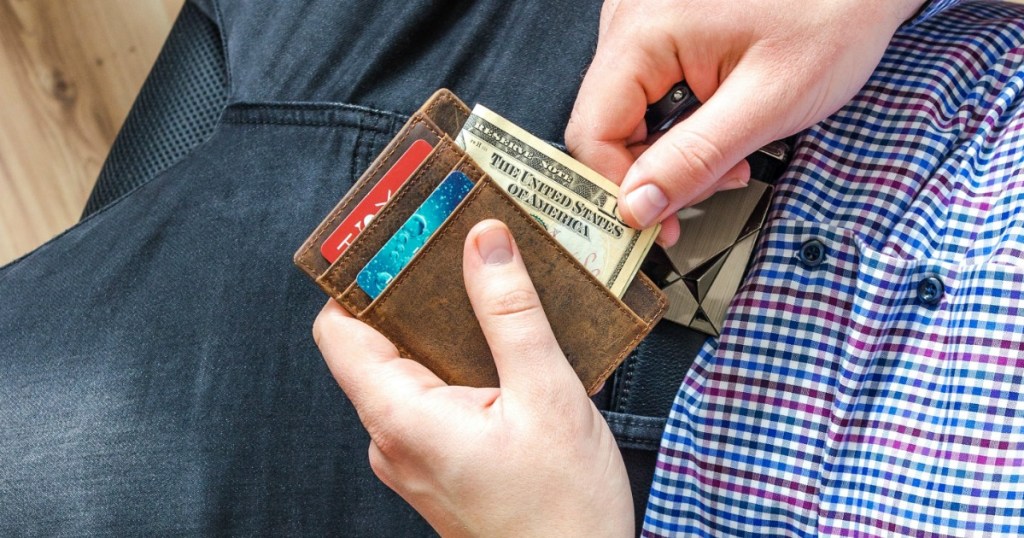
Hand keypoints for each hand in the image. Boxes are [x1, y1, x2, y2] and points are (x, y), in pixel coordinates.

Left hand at [313, 220, 632, 536]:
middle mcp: (394, 440)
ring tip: (492, 295)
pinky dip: (462, 367)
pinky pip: (434, 400)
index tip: (393, 238)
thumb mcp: (548, 396)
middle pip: (378, 344)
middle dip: (416, 295)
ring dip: (447, 332)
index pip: (339, 331)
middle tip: (457, 249)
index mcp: (403, 418)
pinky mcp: (438, 465)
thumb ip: (510, 314)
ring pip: (411, 371)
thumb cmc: (562, 513)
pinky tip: (507, 352)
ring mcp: (413, 456)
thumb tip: (484, 244)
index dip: (359, 279)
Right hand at [566, 0, 926, 244]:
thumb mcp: (769, 101)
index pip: (593, 131)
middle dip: (656, 170)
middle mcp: (630, 17)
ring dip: (672, 149)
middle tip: (719, 182)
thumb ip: (695, 158)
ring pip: (627, 113)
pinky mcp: (662, 26)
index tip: (658, 226)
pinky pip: (648, 92)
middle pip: (607, 124)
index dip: (619, 188)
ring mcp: (643, 19)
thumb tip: (636, 206)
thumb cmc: (834, 15)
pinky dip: (681, 122)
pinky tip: (721, 120)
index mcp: (643, 29)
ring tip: (732, 148)